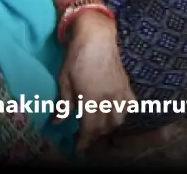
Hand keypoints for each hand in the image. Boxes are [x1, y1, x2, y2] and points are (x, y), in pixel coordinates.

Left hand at [56, 16, 135, 151]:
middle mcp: (109, 98)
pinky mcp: (126, 84)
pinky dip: (124, 113)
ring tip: (100, 127)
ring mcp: (120, 91)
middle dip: (95, 136)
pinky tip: (116, 113)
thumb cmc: (77, 57)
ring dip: (110, 127)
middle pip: (105, 126)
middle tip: (85, 138)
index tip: (78, 150)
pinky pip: (130, 105)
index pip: (90, 128)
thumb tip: (57, 122)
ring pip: (119, 119)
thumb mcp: (65, 81)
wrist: (98, 37)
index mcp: (92, 98)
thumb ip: (64, 104)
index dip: (84, 142)